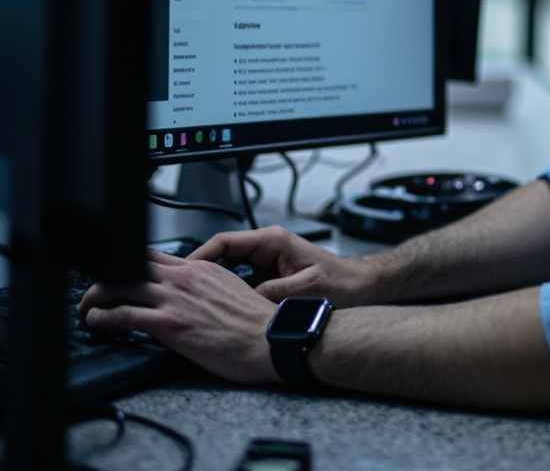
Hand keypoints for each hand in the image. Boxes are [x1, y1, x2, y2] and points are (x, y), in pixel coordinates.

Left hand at [77, 250, 278, 382]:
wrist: (267, 338)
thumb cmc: (254, 322)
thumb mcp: (230, 289)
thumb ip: (204, 285)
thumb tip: (189, 294)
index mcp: (201, 267)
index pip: (155, 256)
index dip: (131, 263)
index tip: (120, 274)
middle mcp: (185, 277)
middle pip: (133, 263)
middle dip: (108, 275)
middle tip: (97, 290)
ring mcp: (176, 298)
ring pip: (121, 284)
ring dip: (96, 295)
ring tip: (87, 307)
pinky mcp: (169, 323)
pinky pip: (124, 314)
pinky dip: (103, 316)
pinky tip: (96, 321)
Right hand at [187, 225, 370, 305]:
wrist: (362, 286)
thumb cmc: (341, 282)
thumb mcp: (306, 287)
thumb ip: (273, 293)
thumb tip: (243, 304)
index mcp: (272, 241)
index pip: (225, 242)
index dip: (200, 257)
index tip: (183, 273)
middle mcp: (267, 248)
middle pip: (222, 257)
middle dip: (203, 275)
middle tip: (183, 295)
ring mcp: (267, 264)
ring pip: (230, 274)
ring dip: (217, 289)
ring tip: (199, 307)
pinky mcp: (271, 279)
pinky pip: (243, 286)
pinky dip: (232, 298)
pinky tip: (223, 314)